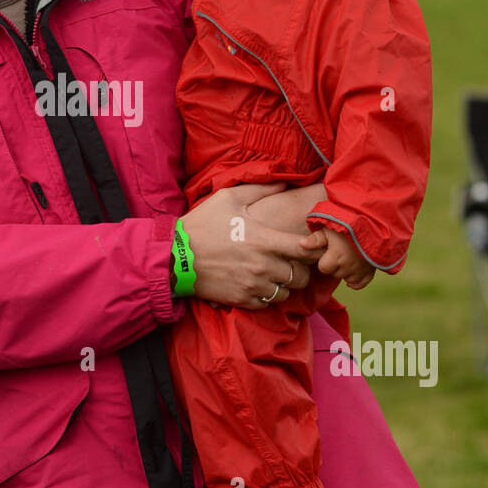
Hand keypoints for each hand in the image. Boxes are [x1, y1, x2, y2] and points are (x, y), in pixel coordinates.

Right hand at [179, 183, 326, 309]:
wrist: (174, 256)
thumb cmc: (202, 224)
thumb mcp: (228, 199)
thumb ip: (260, 190)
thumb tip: (283, 182)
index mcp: (264, 240)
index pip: (306, 250)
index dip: (313, 249)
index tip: (306, 245)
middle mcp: (263, 266)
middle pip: (301, 277)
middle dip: (299, 270)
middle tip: (288, 262)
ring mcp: (253, 285)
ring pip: (286, 293)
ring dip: (282, 285)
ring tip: (271, 274)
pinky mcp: (241, 300)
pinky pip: (267, 305)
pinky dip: (265, 297)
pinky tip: (256, 284)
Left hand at [315, 229, 375, 288]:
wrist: (375, 224)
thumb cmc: (349, 223)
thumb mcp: (330, 228)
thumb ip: (315, 239)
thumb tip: (301, 245)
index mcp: (336, 258)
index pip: (323, 268)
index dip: (325, 259)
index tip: (330, 250)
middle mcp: (348, 267)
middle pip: (334, 273)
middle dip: (335, 265)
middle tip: (341, 250)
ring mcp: (360, 271)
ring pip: (346, 278)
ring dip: (345, 271)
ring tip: (349, 256)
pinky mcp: (371, 272)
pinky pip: (359, 284)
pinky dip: (355, 280)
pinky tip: (353, 271)